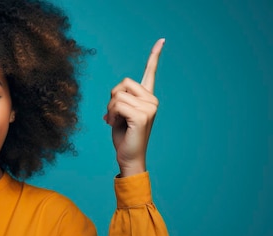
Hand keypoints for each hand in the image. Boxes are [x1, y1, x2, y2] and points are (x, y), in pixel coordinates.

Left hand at [104, 38, 164, 176]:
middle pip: (122, 83)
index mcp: (147, 98)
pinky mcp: (142, 115)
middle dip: (112, 98)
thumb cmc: (123, 137)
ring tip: (115, 122)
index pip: (150, 73)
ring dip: (110, 109)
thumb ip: (120, 100)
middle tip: (114, 115)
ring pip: (117, 95)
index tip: (162, 40)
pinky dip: (111, 114)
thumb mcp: (119, 114)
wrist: (129, 157)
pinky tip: (115, 124)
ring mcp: (149, 107)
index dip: (154, 56)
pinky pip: (117, 105)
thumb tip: (115, 95)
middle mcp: (152, 100)